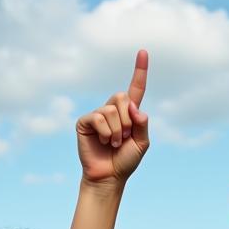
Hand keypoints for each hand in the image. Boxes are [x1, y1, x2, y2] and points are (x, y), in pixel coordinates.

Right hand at [77, 50, 150, 184]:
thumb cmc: (125, 162)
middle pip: (122, 96)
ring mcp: (97, 115)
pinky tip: (103, 142)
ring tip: (113, 143)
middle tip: (124, 137)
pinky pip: (98, 118)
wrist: (109, 177)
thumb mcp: (142, 144)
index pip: (135, 88)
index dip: (140, 71)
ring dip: (117, 131)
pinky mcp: (85, 122)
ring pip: (111, 110)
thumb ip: (142, 125)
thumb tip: (134, 106)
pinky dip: (105, 132)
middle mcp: (112, 110)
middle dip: (127, 120)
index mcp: (129, 113)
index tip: (143, 51)